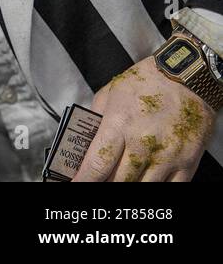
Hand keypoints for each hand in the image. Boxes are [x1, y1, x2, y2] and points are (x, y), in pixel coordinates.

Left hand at [73, 54, 215, 180]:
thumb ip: (96, 118)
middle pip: (117, 180)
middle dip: (104, 183)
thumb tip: (85, 140)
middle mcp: (142, 143)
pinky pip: (170, 188)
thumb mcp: (110, 92)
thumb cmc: (148, 81)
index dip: (83, 180)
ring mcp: (167, 155)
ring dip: (127, 186)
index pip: (96, 163)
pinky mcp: (187, 161)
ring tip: (120, 179)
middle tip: (98, 181)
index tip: (74, 185)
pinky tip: (145, 182)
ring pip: (141, 187)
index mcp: (119, 124)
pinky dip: (155, 188)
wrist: (187, 75)